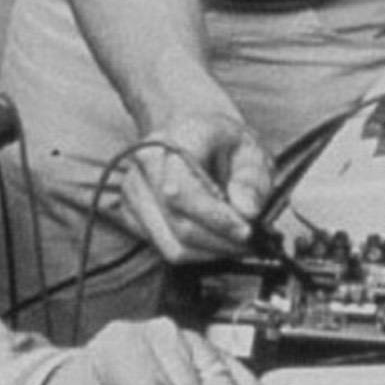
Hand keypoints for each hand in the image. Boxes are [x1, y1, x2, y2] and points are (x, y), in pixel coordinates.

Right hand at [120, 113, 272, 262]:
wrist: (192, 130)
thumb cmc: (224, 142)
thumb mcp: (250, 150)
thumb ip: (251, 179)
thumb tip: (247, 212)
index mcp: (172, 138)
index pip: (182, 190)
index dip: (215, 217)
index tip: (248, 231)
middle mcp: (143, 163)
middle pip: (178, 223)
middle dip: (220, 242)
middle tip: (253, 244)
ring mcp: (132, 188)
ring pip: (171, 245)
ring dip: (210, 253)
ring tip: (236, 244)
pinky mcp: (130, 212)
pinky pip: (164, 249)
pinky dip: (196, 254)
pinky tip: (214, 239)